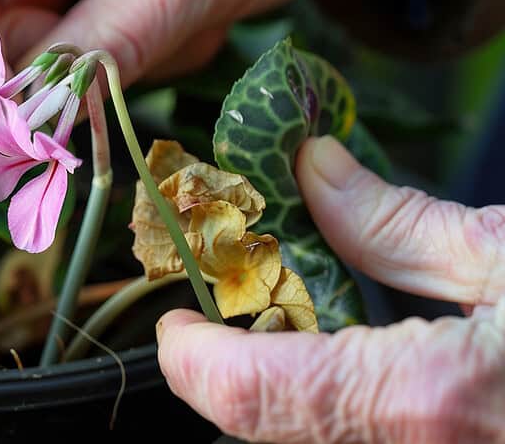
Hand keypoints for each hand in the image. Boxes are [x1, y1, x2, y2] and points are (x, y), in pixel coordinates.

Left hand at [157, 136, 504, 442]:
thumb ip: (398, 224)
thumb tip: (313, 170)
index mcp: (415, 392)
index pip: (248, 387)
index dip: (189, 355)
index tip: (172, 321)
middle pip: (260, 418)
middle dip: (219, 361)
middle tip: (218, 302)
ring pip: (296, 430)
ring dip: (262, 375)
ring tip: (266, 311)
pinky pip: (342, 431)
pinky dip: (308, 388)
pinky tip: (323, 343)